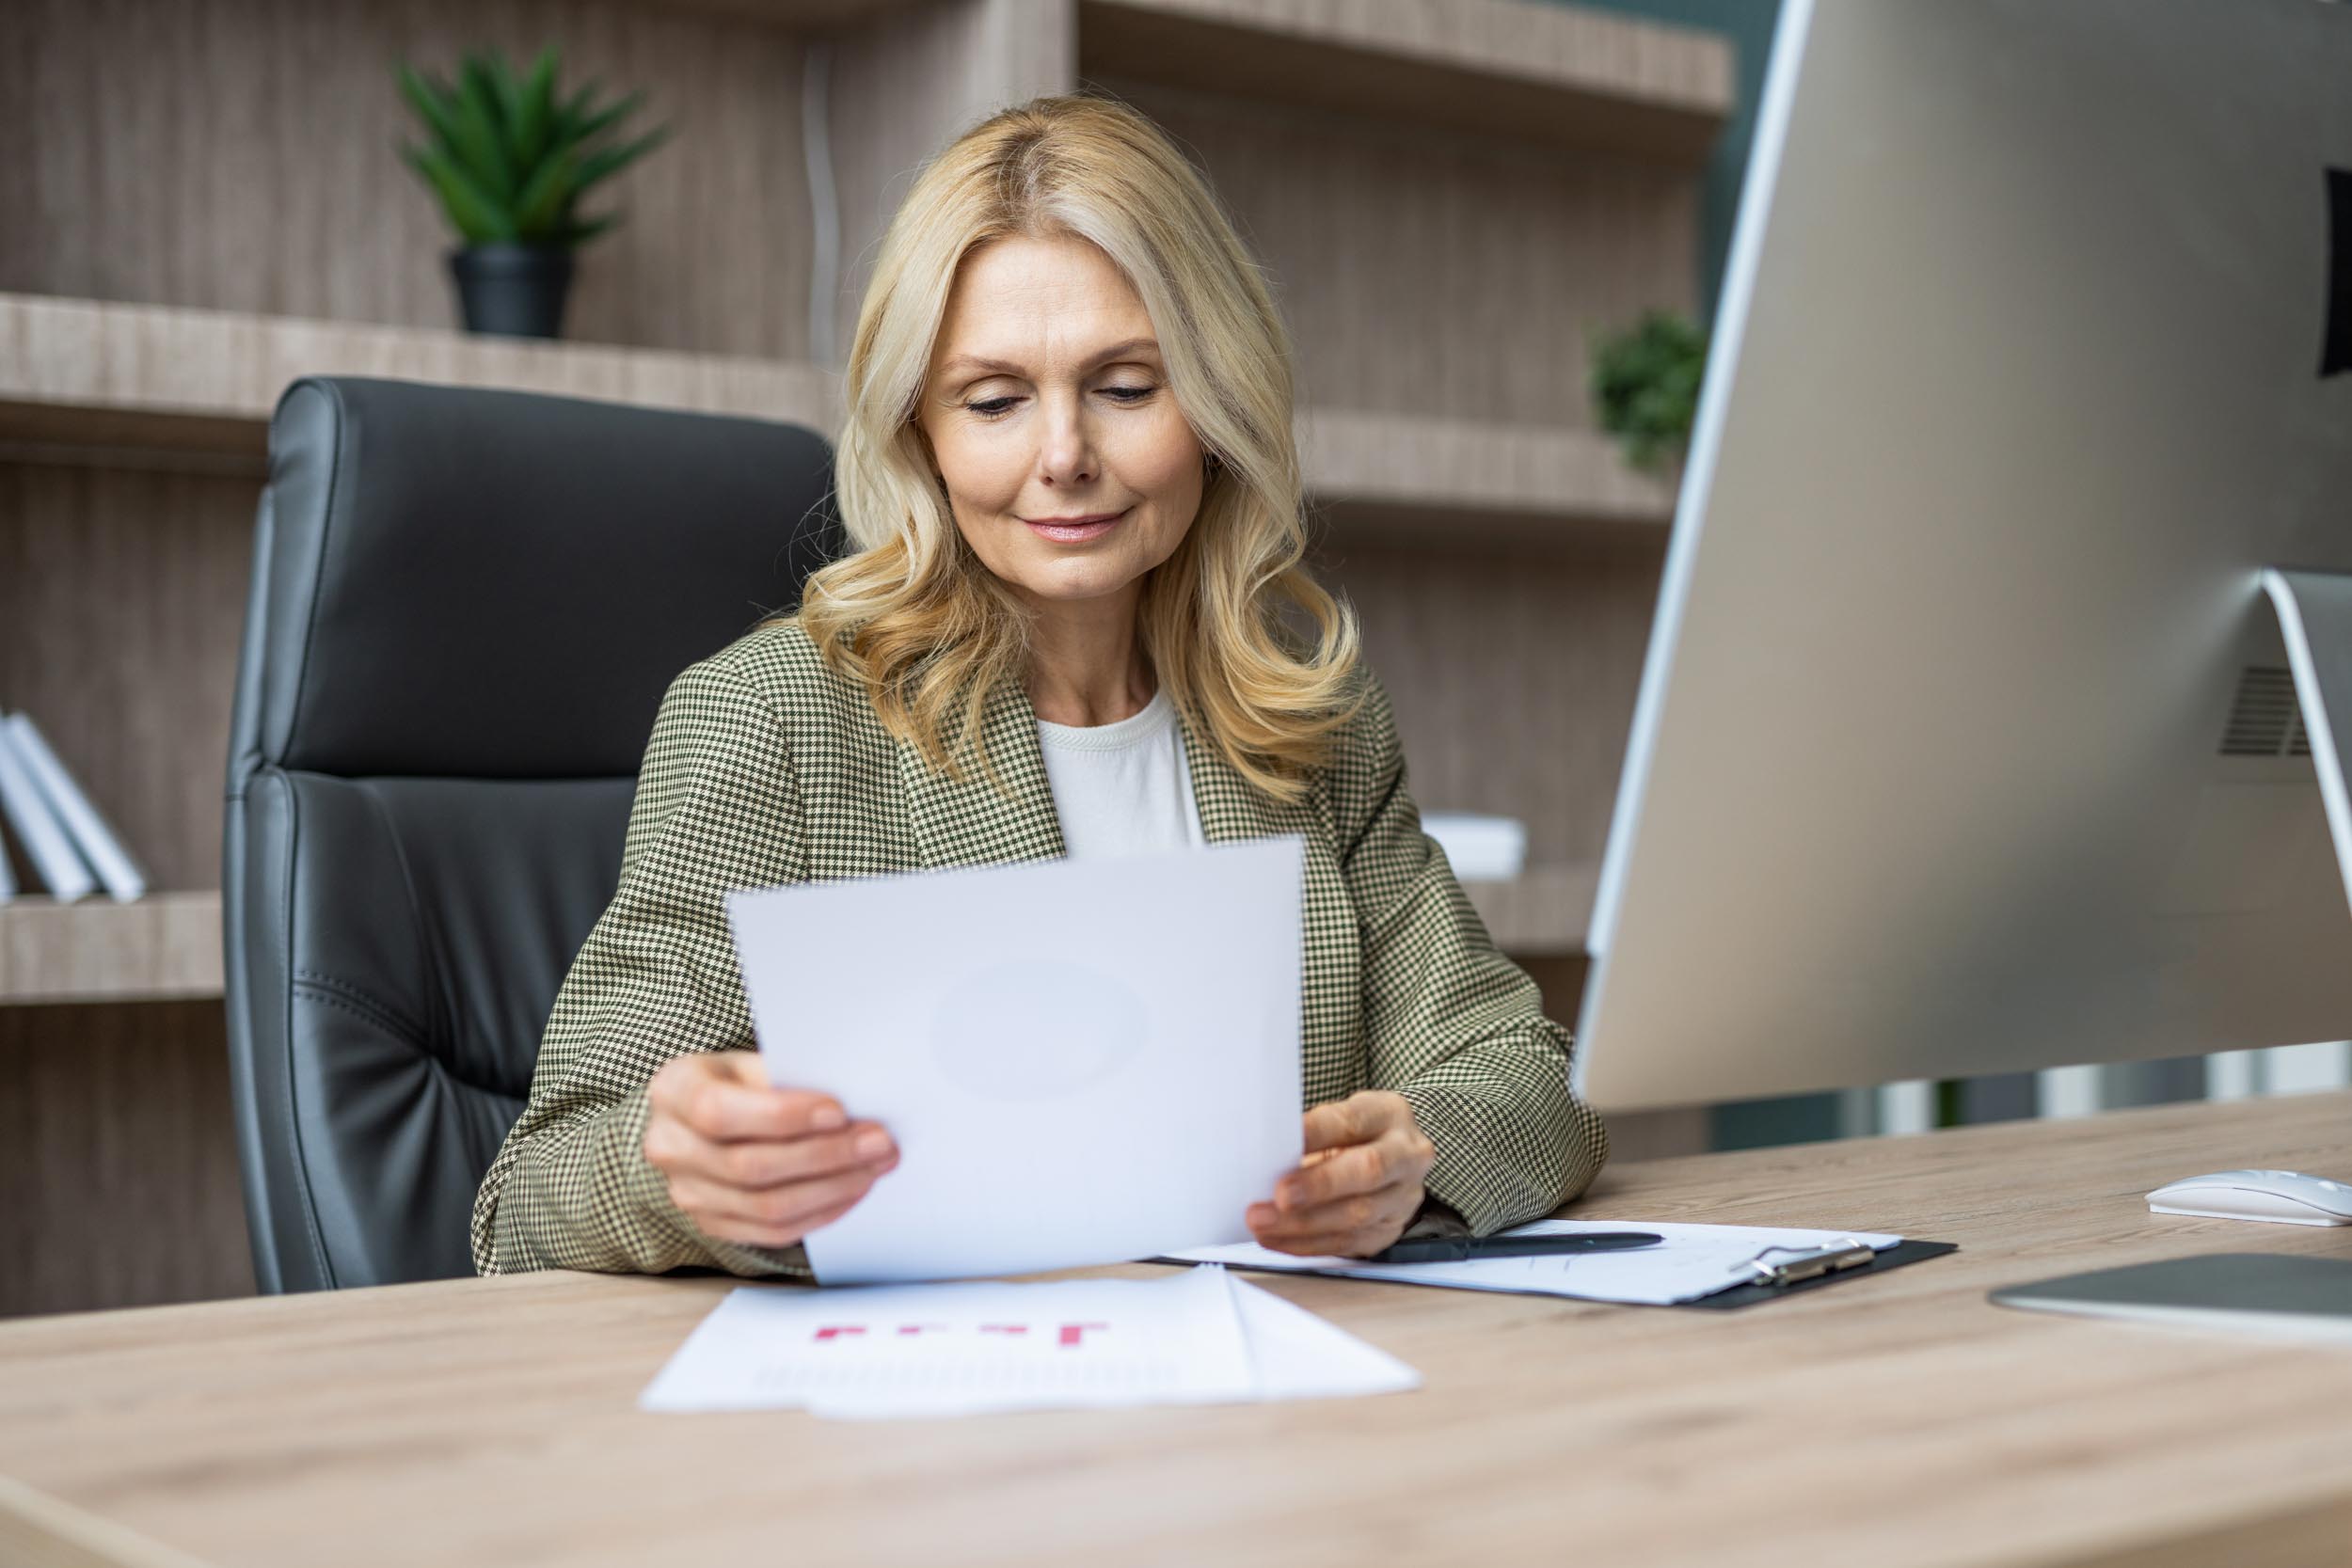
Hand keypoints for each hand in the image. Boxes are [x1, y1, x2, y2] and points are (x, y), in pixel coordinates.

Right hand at [642, 1051, 897, 1248]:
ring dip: (832, 1187)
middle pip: (749, 1166)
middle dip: (825, 1155)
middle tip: (878, 1141)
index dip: (781, 1116)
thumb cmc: (738, 1081)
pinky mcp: (712, 1224)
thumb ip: (789, 1078)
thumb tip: (857, 1099)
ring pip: (766, 1206)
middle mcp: (669, 1146)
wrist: (701, 1116)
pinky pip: (772, 1231)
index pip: (719, 1111)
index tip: (838, 1111)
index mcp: (674, 1091)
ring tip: (875, 1166)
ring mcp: (687, 1193)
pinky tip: (851, 1190)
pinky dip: (820, 1212)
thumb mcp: (750, 1062)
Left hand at [1247, 1089, 1435, 1257]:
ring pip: (1358, 1215)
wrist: (1388, 1158)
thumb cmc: (1353, 1135)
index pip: (1352, 1122)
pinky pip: (1349, 1243)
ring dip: (1304, 1224)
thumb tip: (1263, 1155)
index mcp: (1389, 1114)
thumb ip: (1311, 1134)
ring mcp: (1404, 1197)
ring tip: (1263, 1223)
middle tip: (1279, 1196)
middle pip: (1367, 1171)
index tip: (1276, 1141)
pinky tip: (1278, 1239)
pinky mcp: (1390, 1230)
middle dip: (1318, 1186)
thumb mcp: (1339, 1118)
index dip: (1314, 1134)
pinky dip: (1307, 1244)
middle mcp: (1407, 1155)